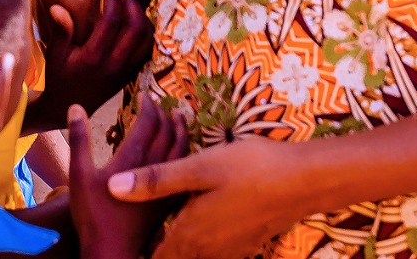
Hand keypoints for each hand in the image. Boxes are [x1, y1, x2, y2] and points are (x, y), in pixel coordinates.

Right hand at [30, 0, 151, 128]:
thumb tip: (58, 7)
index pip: (112, 21)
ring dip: (142, 19)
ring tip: (129, 7)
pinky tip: (133, 24)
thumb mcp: (54, 54)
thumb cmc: (59, 77)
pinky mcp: (131, 75)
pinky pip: (148, 52)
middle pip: (137, 28)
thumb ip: (61, 31)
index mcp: (94, 56)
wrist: (70, 106)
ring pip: (147, 40)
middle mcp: (114, 64)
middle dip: (133, 6)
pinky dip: (146, 35)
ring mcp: (125, 71)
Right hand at [70, 98, 188, 258]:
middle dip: (165, 114)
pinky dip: (186, 153)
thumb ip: (79, 139)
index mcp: (131, 160)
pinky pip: (184, 170)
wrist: (112, 252)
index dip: (148, 105)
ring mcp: (164, 187)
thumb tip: (76, 107)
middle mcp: (153, 170)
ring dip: (181, 131)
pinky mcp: (168, 201)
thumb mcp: (78, 175)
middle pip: (167, 133)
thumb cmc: (92, 214)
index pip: (148, 123)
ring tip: (179, 118)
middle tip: (160, 103)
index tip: (144, 95)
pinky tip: (183, 152)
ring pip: (181, 150)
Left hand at [108, 136, 313, 258]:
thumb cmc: (250, 168)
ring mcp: (230, 247)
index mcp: (192, 231)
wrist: (304, 181)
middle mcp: (209, 247)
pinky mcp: (245, 241)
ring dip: (176, 250)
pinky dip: (198, 246)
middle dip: (154, 254)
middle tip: (133, 251)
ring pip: (194, 257)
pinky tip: (196, 232)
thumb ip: (155, 180)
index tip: (118, 257)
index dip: (138, 257)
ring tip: (159, 243)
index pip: (156, 256)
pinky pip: (213, 252)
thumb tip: (112, 188)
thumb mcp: (199, 167)